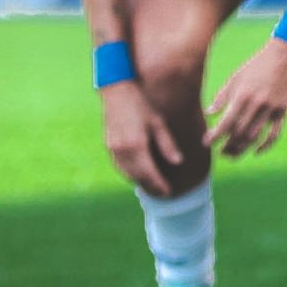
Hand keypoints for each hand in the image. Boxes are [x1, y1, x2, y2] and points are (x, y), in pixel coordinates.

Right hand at [101, 81, 181, 195]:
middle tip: (163, 193)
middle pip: (137, 177)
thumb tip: (178, 162)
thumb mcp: (158, 123)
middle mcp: (122, 151)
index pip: (149, 173)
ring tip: (153, 186)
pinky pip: (120, 166)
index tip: (168, 192)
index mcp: (136, 146)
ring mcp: (113, 149)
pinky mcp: (109, 146)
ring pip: (127, 173)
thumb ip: (167, 145)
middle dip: (150, 186)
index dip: (158, 184)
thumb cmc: (141, 106)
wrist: (116, 93)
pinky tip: (140, 174)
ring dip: (140, 181)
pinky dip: (130, 173)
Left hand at [204, 39, 286, 156]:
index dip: (215, 136)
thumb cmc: (256, 66)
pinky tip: (256, 152)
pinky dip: (265, 146)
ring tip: (233, 154)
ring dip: (242, 148)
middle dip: (228, 146)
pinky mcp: (283, 111)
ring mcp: (272, 109)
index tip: (206, 143)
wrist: (284, 57)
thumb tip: (208, 113)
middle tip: (220, 152)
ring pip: (255, 136)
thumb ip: (222, 97)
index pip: (226, 122)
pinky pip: (274, 134)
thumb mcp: (236, 78)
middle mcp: (257, 104)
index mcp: (242, 95)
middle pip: (239, 133)